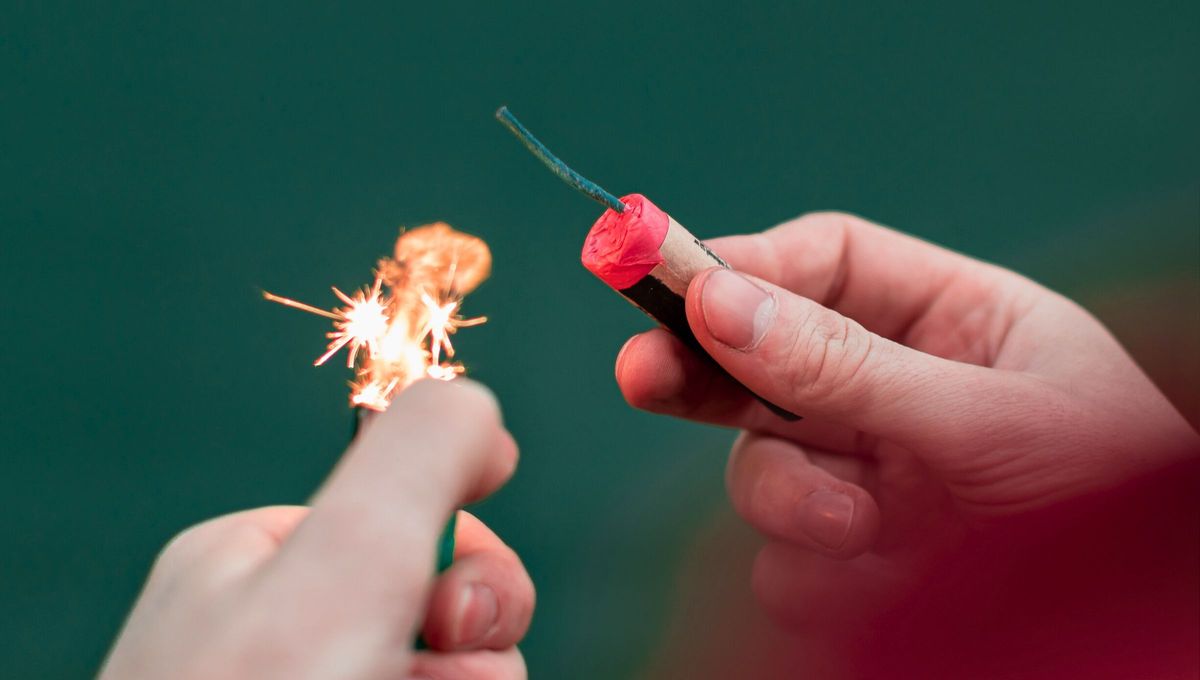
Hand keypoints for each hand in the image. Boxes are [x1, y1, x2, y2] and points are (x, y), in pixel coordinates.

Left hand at [100, 379, 533, 679]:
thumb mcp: (342, 565)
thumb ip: (419, 457)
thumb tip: (479, 409)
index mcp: (254, 566)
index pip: (408, 519)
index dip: (466, 563)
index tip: (458, 616)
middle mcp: (275, 641)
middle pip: (445, 613)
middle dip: (472, 655)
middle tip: (433, 675)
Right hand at [616, 212, 1198, 676]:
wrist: (1138, 634)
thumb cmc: (1115, 488)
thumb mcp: (989, 415)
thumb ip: (848, 366)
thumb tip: (717, 303)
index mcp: (950, 321)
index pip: (825, 266)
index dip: (743, 265)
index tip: (670, 281)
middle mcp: (897, 391)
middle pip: (762, 358)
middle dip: (701, 371)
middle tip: (640, 377)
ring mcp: (871, 478)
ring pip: (760, 464)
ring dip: (786, 498)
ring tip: (857, 532)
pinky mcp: (855, 560)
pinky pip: (782, 556)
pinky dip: (809, 571)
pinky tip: (874, 580)